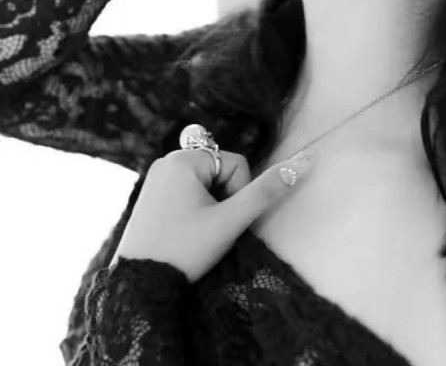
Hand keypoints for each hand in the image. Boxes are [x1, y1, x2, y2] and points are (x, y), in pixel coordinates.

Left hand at [111, 147, 313, 283]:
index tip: (221, 220)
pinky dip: (195, 209)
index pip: (236, 164)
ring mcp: (156, 178)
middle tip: (208, 229)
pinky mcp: (151, 195)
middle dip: (224, 199)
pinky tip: (184, 231)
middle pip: (220, 172)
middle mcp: (166, 161)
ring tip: (196, 233)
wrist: (138, 287)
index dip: (239, 193)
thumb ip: (267, 191)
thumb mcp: (230, 221)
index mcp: (183, 159)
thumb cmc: (185, 250)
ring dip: (211, 205)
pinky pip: (188, 192)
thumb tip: (305, 161)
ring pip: (206, 184)